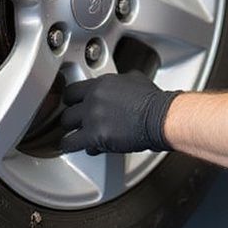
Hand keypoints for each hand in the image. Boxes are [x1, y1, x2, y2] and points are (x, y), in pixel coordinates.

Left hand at [58, 71, 180, 154]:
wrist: (160, 118)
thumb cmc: (153, 102)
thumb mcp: (134, 80)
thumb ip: (119, 82)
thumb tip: (120, 84)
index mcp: (101, 84)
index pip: (72, 91)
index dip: (71, 101)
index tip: (72, 105)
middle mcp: (93, 98)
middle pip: (67, 110)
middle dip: (72, 119)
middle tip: (76, 123)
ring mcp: (92, 117)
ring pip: (67, 127)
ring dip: (72, 134)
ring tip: (74, 138)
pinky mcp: (95, 135)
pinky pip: (73, 143)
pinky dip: (76, 147)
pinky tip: (81, 148)